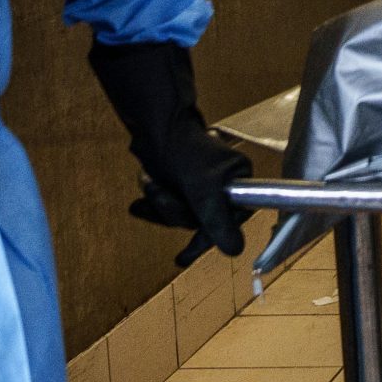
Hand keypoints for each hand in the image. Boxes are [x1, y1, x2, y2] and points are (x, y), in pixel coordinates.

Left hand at [88, 40, 252, 264]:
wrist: (154, 123)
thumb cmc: (182, 150)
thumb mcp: (203, 190)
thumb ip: (217, 220)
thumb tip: (235, 250)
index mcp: (239, 183)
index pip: (225, 224)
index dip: (203, 239)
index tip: (182, 257)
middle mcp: (224, 186)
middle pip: (198, 220)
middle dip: (172, 210)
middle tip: (159, 191)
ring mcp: (202, 185)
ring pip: (180, 213)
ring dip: (160, 202)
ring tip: (151, 180)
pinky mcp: (183, 182)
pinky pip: (168, 204)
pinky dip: (153, 201)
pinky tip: (141, 198)